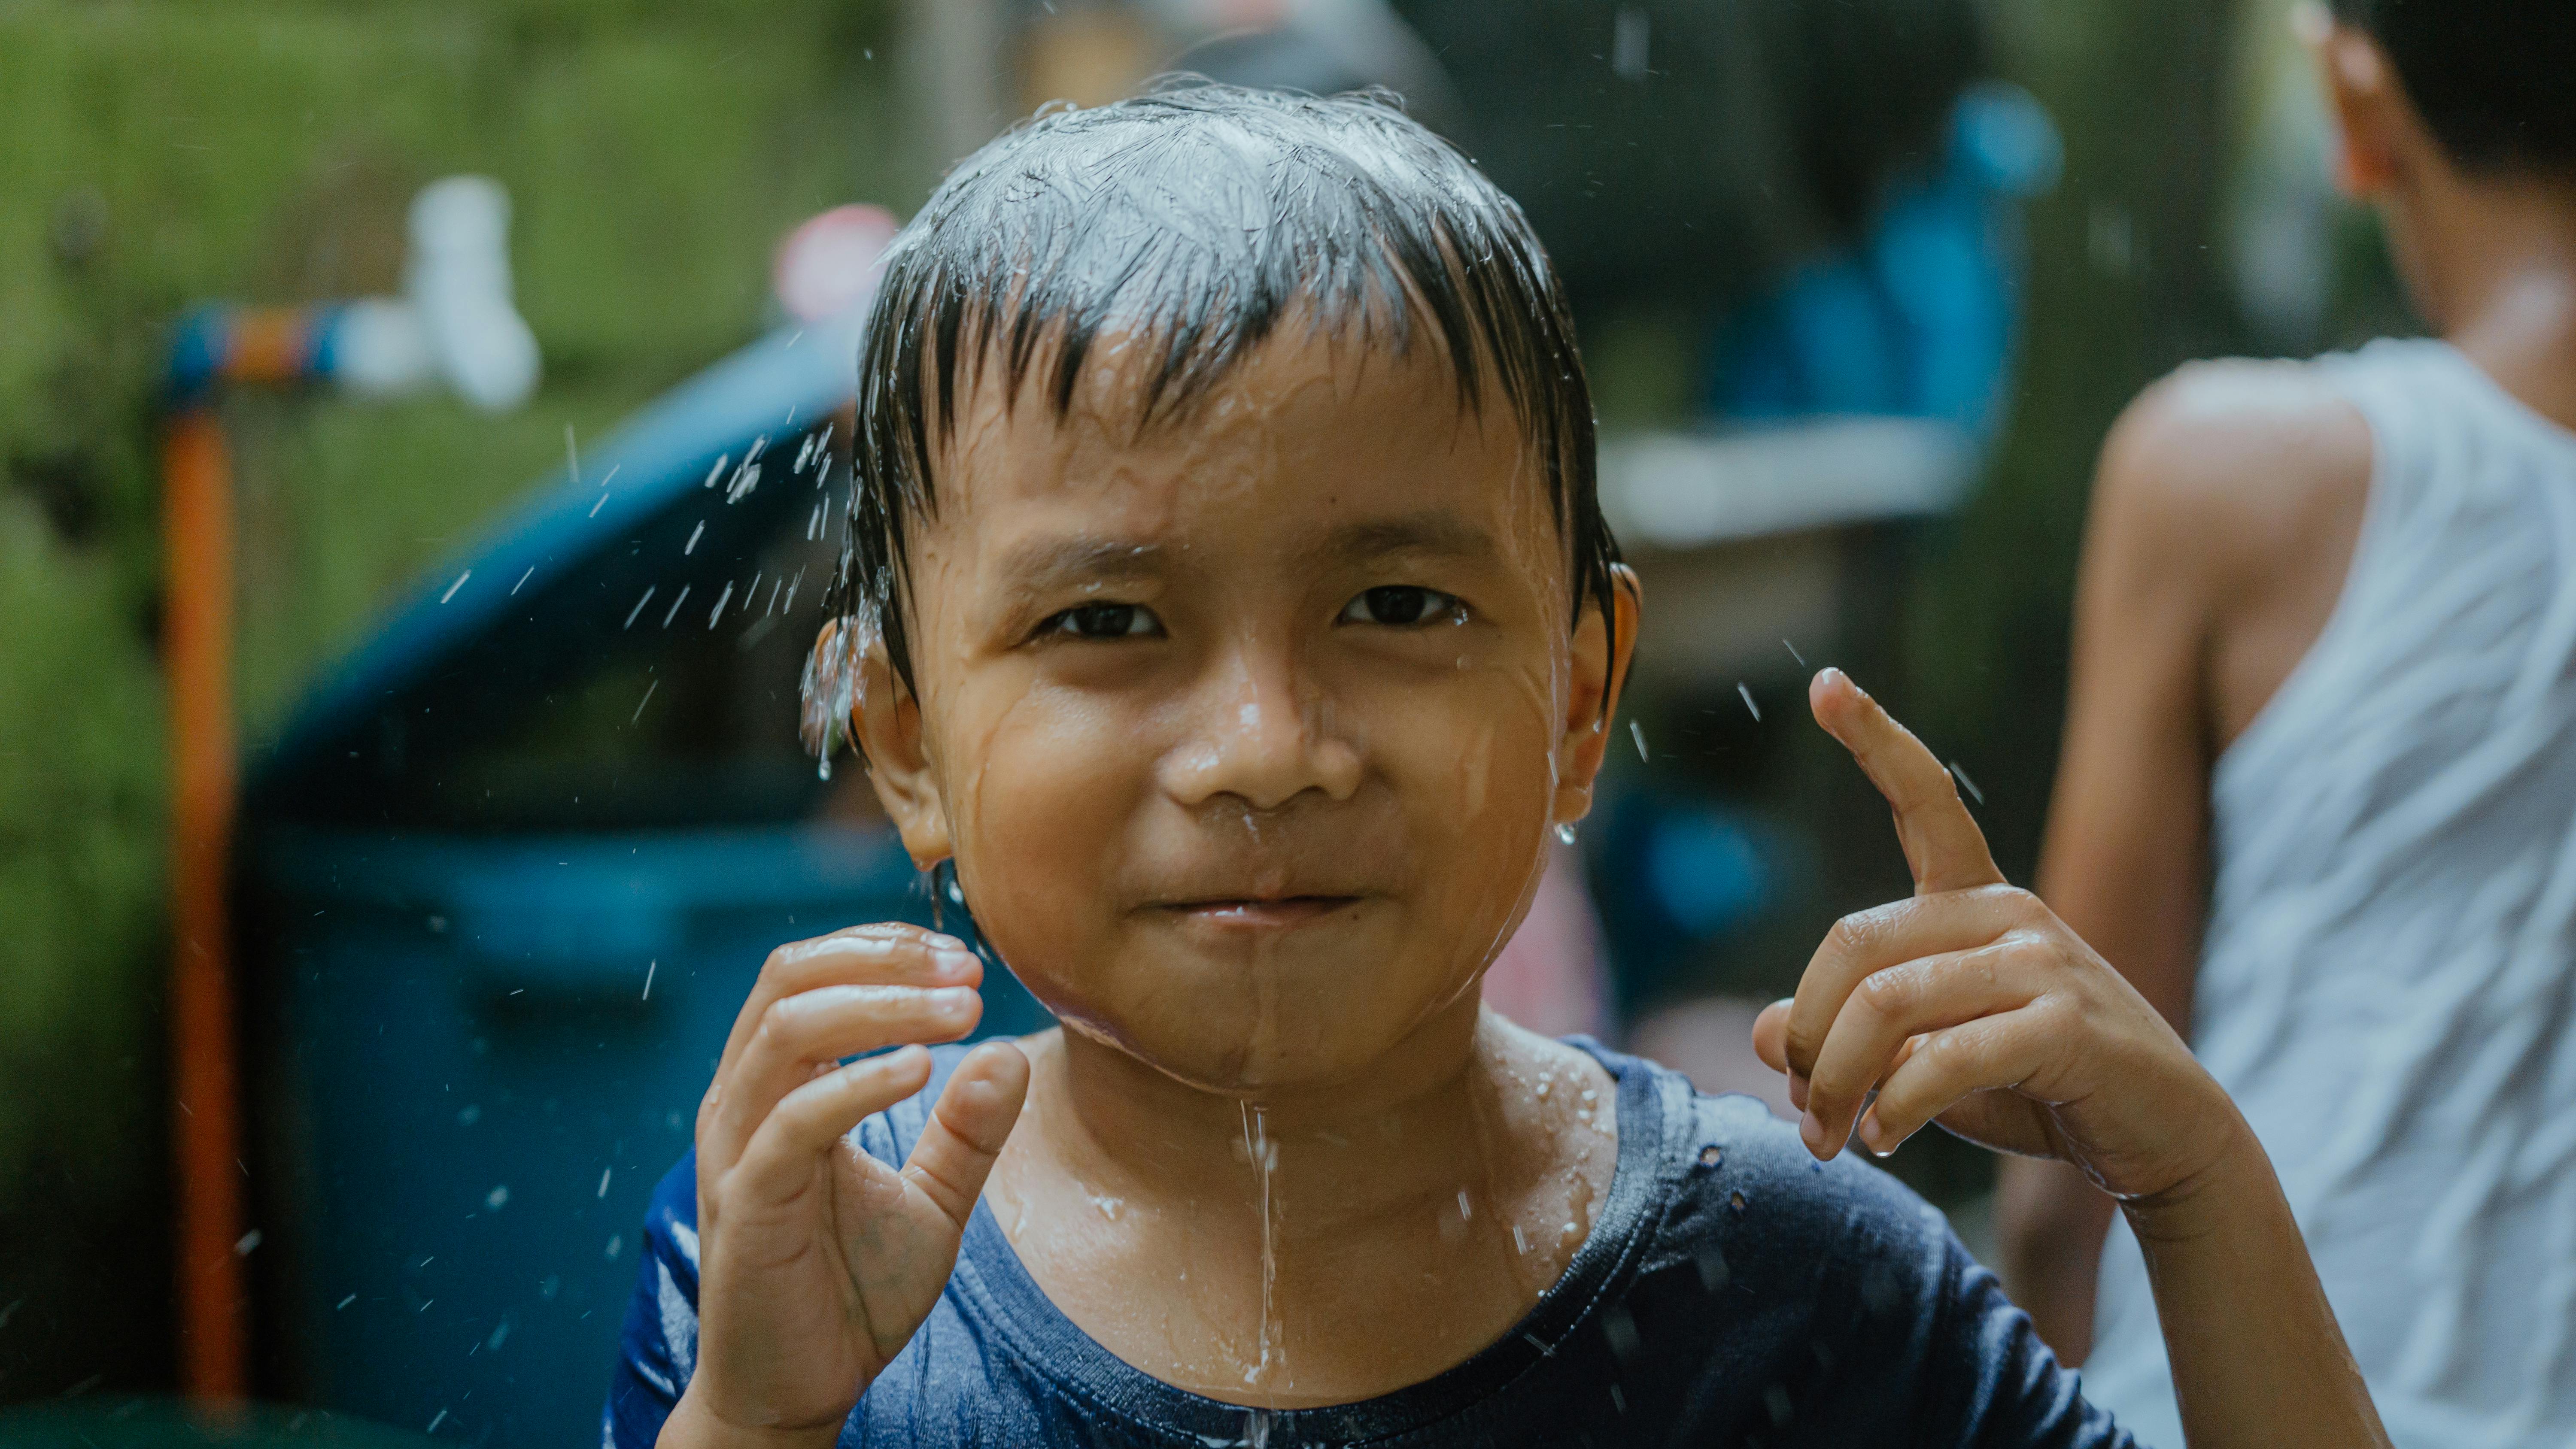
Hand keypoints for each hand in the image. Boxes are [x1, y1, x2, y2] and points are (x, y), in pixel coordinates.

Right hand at [669, 924, 1029, 1447]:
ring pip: (786, 1032)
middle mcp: (743, 1103)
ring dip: (880, 1007)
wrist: (800, 1388)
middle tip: (966, 970)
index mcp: (776, 1087)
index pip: (808, 972)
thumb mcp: (933, 1199)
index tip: (963, 959)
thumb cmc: (853, 1289)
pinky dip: (856, 1084)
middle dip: (883, 960)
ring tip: (958, 1011)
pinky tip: (920, 1070)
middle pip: (789, 979)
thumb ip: (966, 1130)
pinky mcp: (745, 1204)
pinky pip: (791, 1121)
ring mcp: (736, 1150)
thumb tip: (1007, 1050)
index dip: (884, 949)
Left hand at [1752, 670, 2243, 1205]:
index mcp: (1979, 903)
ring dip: (1836, 1083)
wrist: (2164, 1141)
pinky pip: (1941, 1059)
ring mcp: (2044, 963)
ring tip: (1829, 1137)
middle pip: (1855, 944)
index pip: (1924, 801)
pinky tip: (1885, 1139)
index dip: (1873, 738)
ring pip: (1885, 1004)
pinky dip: (1895, 1108)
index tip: (1824, 682)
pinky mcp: (2067, 1027)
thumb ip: (1853, 1039)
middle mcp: (2011, 914)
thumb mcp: (1926, 1061)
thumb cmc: (2039, 1092)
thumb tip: (1764, 1033)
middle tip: (1801, 1107)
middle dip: (1807, 1035)